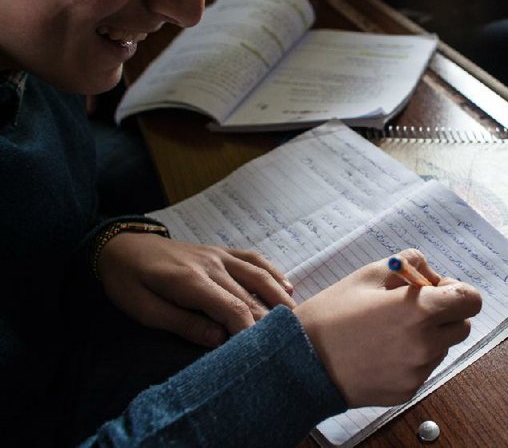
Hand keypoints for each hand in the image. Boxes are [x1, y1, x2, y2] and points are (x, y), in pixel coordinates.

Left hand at [97, 233, 295, 346]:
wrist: (121, 246)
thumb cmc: (129, 282)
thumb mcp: (146, 311)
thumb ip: (184, 324)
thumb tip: (219, 340)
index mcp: (191, 281)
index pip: (232, 308)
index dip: (250, 331)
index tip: (260, 350)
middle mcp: (212, 265)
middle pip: (250, 295)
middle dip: (269, 320)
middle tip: (288, 342)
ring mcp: (219, 255)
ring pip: (259, 275)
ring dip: (279, 296)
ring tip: (296, 318)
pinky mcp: (221, 251)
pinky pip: (253, 259)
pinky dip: (273, 272)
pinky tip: (286, 286)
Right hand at [295, 248, 481, 407]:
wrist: (301, 363)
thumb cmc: (331, 316)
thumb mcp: (367, 275)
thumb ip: (408, 264)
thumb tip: (429, 273)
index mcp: (419, 310)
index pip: (471, 300)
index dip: (458, 291)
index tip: (437, 290)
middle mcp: (425, 343)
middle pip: (463, 325)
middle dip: (446, 314)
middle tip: (415, 307)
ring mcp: (418, 371)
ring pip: (443, 348)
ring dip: (429, 336)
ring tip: (391, 330)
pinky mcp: (407, 391)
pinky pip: (424, 369)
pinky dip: (413, 358)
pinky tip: (383, 351)